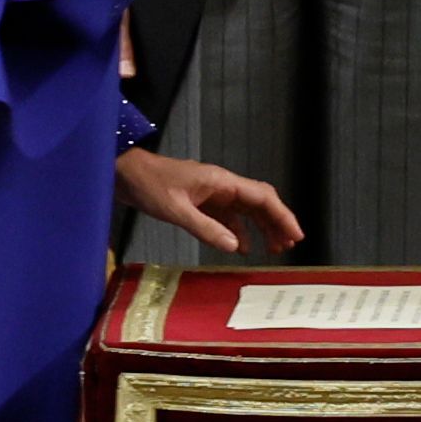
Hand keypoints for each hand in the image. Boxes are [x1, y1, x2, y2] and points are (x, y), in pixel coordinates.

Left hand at [118, 148, 302, 257]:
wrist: (124, 173)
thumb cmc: (148, 184)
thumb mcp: (176, 210)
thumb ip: (206, 228)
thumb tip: (235, 247)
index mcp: (222, 182)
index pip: (262, 197)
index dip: (283, 216)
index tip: (295, 234)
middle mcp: (222, 186)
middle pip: (260, 203)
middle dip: (277, 223)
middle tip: (289, 245)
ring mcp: (212, 194)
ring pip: (246, 211)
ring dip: (261, 228)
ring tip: (273, 248)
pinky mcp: (201, 202)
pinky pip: (228, 217)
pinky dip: (238, 232)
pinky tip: (241, 247)